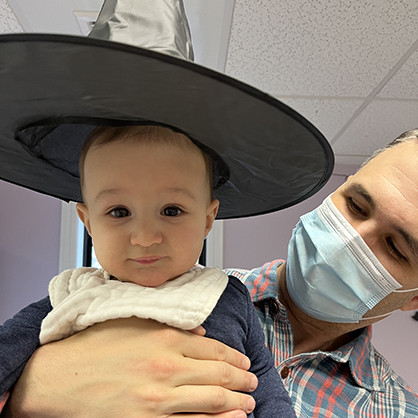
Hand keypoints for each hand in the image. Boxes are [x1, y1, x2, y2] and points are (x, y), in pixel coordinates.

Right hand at [5, 318, 256, 416]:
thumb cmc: (95, 346)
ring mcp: (159, 399)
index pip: (213, 347)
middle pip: (218, 374)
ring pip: (212, 401)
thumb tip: (201, 331)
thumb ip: (171, 325)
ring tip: (249, 404)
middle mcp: (167, 367)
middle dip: (241, 380)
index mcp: (165, 339)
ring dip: (236, 403)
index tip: (243, 362)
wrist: (60, 377)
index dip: (233, 356)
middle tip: (252, 383)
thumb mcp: (134, 324)